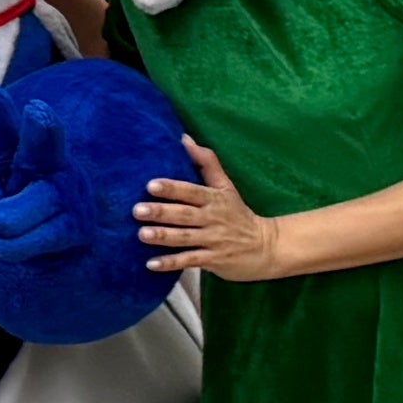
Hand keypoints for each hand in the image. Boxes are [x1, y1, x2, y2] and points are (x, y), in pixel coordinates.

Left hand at [0, 85, 83, 263]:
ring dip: (7, 218)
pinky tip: (0, 246)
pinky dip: (13, 247)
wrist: (31, 252)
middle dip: (41, 127)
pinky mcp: (76, 226)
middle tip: (37, 112)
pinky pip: (44, 236)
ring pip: (37, 201)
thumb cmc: (1, 208)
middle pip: (44, 141)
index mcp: (13, 144)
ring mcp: (65, 191)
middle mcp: (45, 159)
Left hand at [135, 136, 289, 280]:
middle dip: (161, 212)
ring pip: (185, 238)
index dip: (172, 188)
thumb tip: (184, 138)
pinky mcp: (213, 260)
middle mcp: (213, 218)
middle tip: (137, 210)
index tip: (151, 185)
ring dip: (163, 236)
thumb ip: (206, 162)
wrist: (265, 246)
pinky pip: (189, 261)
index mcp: (214, 198)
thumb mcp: (226, 186)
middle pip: (185, 214)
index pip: (191, 191)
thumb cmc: (238, 214)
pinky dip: (171, 263)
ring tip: (141, 234)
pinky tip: (151, 264)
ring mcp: (213, 240)